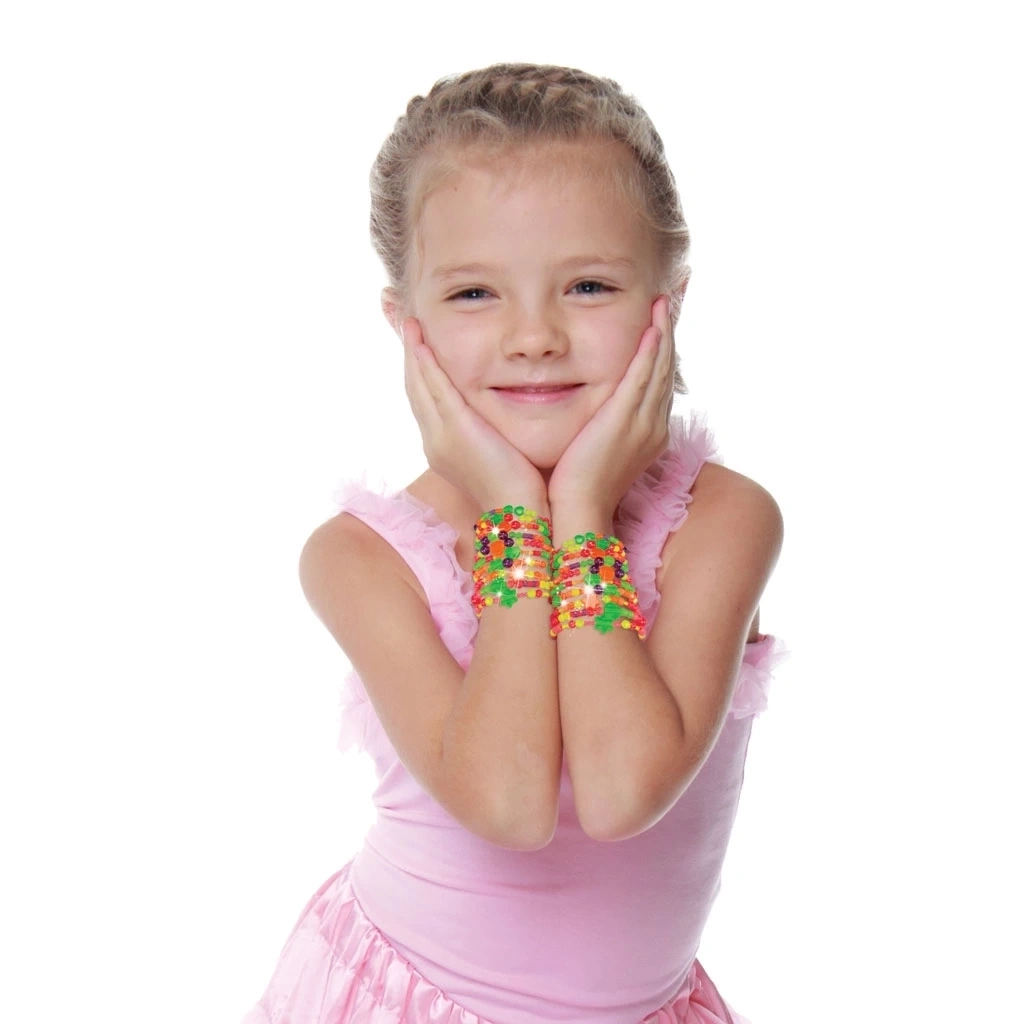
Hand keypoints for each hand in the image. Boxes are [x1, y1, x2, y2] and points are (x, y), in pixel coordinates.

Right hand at [402, 317, 548, 512]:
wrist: (522, 516)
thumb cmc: (523, 493)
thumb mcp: (502, 458)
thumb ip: (497, 436)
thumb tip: (506, 423)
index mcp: (444, 449)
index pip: (427, 402)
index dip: (420, 372)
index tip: (419, 346)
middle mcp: (435, 441)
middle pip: (414, 390)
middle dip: (409, 356)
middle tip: (405, 326)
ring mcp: (441, 436)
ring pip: (419, 385)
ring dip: (412, 352)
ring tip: (409, 324)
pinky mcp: (456, 430)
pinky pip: (434, 388)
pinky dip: (425, 363)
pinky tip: (420, 342)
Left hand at [547, 295, 674, 519]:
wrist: (578, 511)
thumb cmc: (577, 489)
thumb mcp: (595, 452)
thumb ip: (598, 428)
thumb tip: (589, 415)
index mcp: (648, 434)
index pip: (660, 383)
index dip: (662, 352)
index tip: (660, 326)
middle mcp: (654, 425)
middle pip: (667, 369)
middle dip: (669, 334)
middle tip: (669, 302)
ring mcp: (644, 422)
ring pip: (661, 367)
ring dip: (663, 332)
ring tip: (663, 302)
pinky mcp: (626, 419)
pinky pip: (644, 374)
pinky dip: (651, 348)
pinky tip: (652, 325)